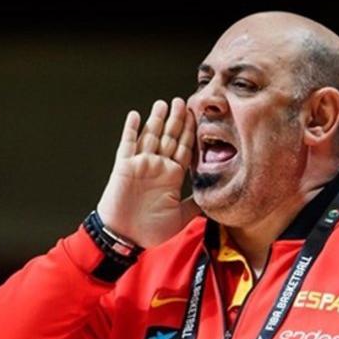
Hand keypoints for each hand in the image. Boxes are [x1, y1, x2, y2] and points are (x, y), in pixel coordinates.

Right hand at [96, 97, 200, 247]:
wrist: (124, 237)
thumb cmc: (150, 230)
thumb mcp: (181, 218)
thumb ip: (195, 205)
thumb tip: (214, 199)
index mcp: (171, 176)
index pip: (184, 149)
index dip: (190, 133)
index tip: (198, 117)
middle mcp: (157, 166)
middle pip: (169, 138)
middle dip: (177, 120)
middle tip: (183, 101)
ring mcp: (140, 165)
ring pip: (150, 136)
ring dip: (156, 120)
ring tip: (163, 103)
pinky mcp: (124, 167)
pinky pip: (128, 145)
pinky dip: (131, 130)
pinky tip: (135, 116)